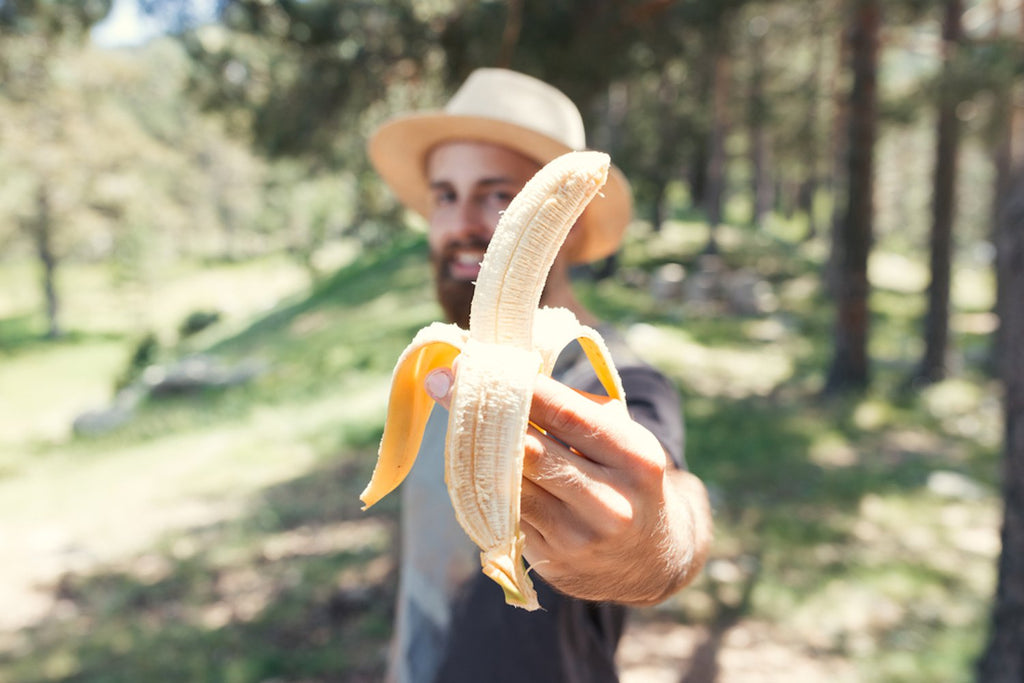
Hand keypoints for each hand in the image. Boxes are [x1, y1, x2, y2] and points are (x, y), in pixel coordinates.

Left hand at [425, 368, 709, 604]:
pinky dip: (485, 483)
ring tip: (451, 415)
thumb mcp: (624, 440)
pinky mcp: (553, 558)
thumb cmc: (626, 478)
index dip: (518, 387)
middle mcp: (611, 500)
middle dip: (483, 413)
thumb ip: (577, 409)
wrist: (651, 559)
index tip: (478, 362)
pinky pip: (507, 511)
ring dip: (475, 448)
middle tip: (444, 382)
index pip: (567, 414)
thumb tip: (510, 372)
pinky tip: (467, 459)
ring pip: (511, 482)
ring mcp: (579, 535)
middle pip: (530, 450)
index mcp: (636, 457)